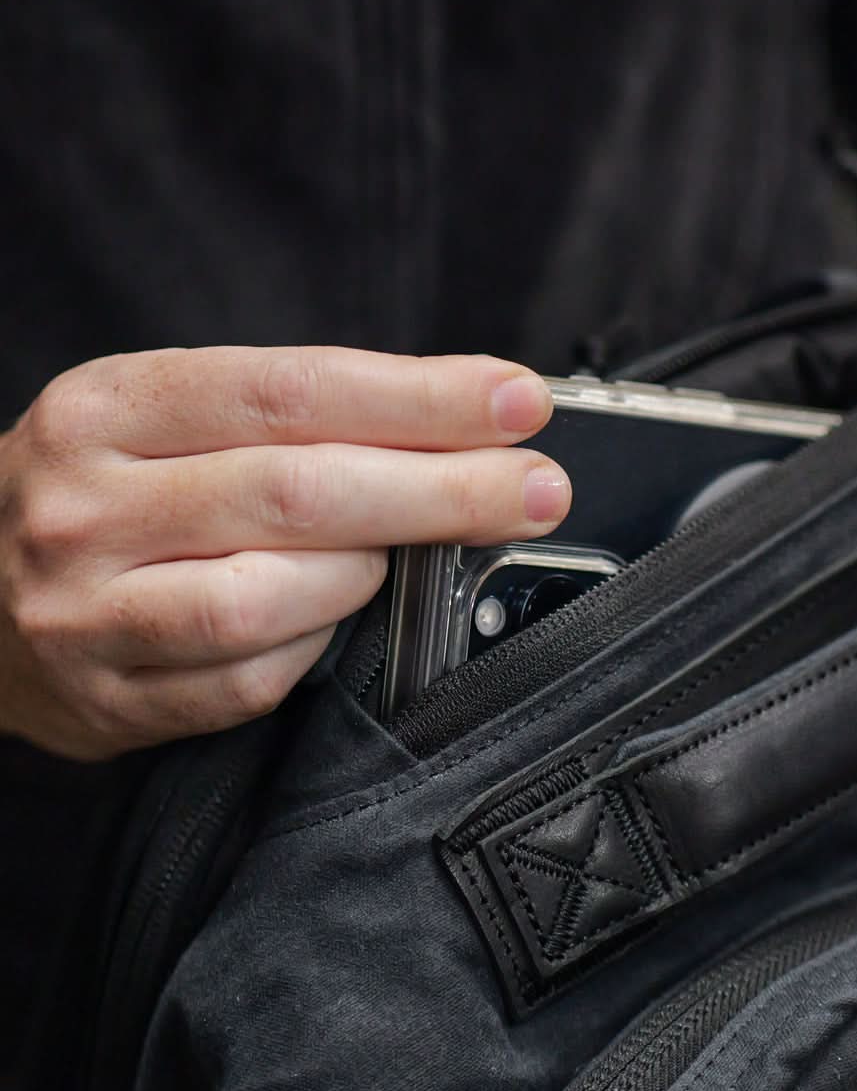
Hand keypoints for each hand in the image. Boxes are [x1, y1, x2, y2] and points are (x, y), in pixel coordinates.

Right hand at [0, 347, 569, 759]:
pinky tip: (340, 621)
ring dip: (376, 575)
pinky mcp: (110, 699)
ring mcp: (87, 611)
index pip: (294, 391)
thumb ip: (297, 421)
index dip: (422, 399)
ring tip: (412, 557)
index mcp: (110, 407)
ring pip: (276, 596)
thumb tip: (459, 430)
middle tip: (537, 487)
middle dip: (445, 491)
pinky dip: (321, 648)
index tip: (517, 403)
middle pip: (301, 492)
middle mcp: (87, 504)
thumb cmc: (107, 493)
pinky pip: (253, 682)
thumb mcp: (171, 421)